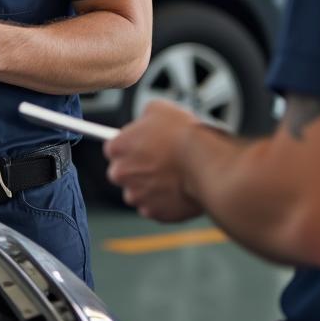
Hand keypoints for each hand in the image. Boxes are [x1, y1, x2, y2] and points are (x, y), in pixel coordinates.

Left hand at [104, 100, 205, 221]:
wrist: (205, 163)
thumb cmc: (183, 136)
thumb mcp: (160, 108)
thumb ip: (145, 116)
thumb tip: (147, 119)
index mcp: (118, 147)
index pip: (114, 147)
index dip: (131, 146)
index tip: (142, 145)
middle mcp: (122, 173)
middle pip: (123, 171)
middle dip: (137, 167)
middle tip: (159, 159)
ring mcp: (137, 195)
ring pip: (138, 191)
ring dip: (150, 185)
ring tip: (172, 173)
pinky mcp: (154, 213)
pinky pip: (155, 206)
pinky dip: (164, 200)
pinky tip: (178, 187)